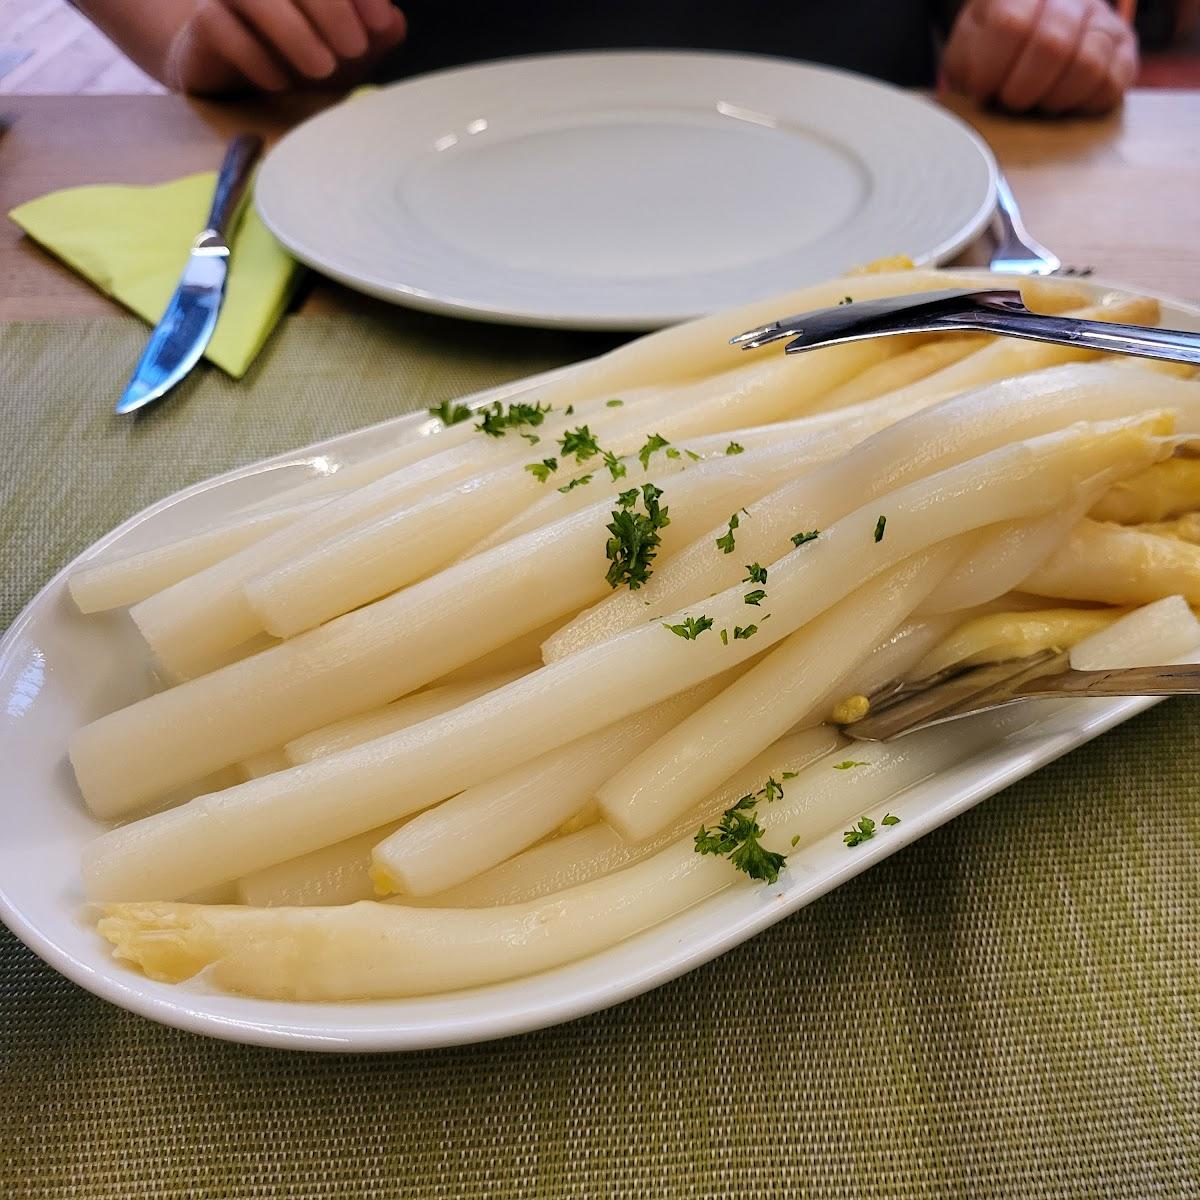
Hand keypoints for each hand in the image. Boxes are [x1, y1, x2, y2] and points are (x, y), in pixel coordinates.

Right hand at [165, 0, 406, 93]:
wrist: (237, 74)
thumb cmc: (300, 53)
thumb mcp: (347, 48)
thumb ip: (374, 33)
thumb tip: (394, 22)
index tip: (381, 23)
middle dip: (329, 8)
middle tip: (355, 50)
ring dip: (292, 30)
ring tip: (323, 69)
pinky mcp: (201, 24)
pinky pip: (218, 26)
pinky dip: (253, 55)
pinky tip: (279, 84)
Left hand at [943, 0, 1138, 114]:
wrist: (1031, 28)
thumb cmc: (992, 48)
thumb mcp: (967, 49)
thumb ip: (966, 65)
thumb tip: (977, 90)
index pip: (1009, 25)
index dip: (991, 69)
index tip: (982, 87)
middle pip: (1052, 46)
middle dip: (1022, 90)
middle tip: (1011, 100)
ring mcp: (1101, 20)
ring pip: (1089, 64)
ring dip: (1055, 98)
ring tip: (1038, 101)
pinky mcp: (1124, 48)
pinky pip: (1113, 82)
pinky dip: (1084, 103)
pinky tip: (1064, 101)